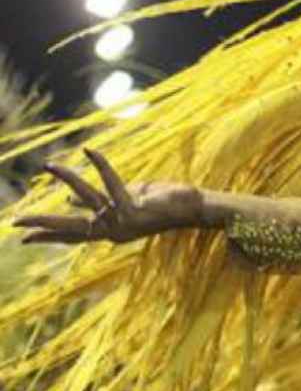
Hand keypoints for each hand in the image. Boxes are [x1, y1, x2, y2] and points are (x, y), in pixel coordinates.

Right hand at [14, 148, 203, 244]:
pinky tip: (88, 151)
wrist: (194, 209)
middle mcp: (113, 230)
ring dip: (68, 179)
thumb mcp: (124, 201)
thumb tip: (67, 203)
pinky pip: (112, 184)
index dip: (48, 235)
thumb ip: (97, 203)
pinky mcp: (134, 209)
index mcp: (109, 230)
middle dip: (43, 225)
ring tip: (48, 165)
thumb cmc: (161, 204)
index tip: (22, 238)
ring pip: (88, 198)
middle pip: (71, 229)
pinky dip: (100, 166)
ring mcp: (123, 221)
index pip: (73, 235)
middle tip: (15, 223)